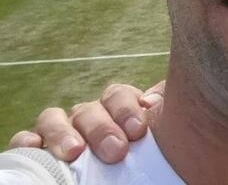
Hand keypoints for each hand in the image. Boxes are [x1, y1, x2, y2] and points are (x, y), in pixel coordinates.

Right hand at [6, 81, 165, 163]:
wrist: (131, 168)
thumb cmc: (147, 148)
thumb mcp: (162, 128)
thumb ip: (164, 107)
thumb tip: (152, 100)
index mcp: (118, 107)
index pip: (118, 95)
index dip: (126, 108)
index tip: (138, 130)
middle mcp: (89, 115)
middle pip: (89, 110)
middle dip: (102, 128)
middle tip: (116, 151)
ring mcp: (62, 129)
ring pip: (54, 118)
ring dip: (62, 133)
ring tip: (74, 152)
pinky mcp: (39, 147)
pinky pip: (27, 138)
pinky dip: (27, 140)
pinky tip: (33, 148)